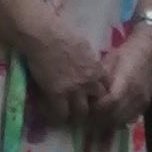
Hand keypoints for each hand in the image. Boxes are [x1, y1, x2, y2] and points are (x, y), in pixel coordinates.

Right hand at [20, 7, 106, 126]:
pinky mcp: (56, 94)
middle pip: (97, 102)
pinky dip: (59, 117)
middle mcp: (88, 82)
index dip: (100, 92)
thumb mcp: (85, 47)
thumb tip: (91, 67)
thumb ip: (90, 62)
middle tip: (84, 108)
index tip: (94, 95)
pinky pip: (61, 113)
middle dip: (92, 106)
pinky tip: (55, 116)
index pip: (107, 87)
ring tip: (70, 116)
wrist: (45, 36)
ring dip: (76, 114)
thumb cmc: (63, 34)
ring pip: (81, 112)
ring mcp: (73, 90)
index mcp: (96, 68)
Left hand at [87, 22, 151, 138]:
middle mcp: (136, 96)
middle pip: (115, 117)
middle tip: (84, 119)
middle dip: (98, 120)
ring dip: (106, 124)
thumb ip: (99, 81)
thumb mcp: (109, 62)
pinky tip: (107, 120)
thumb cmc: (126, 53)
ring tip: (93, 121)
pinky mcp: (144, 106)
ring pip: (121, 122)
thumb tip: (84, 96)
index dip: (96, 109)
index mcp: (127, 82)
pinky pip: (128, 121)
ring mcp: (142, 103)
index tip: (84, 107)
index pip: (110, 104)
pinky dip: (116, 123)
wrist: (150, 50)